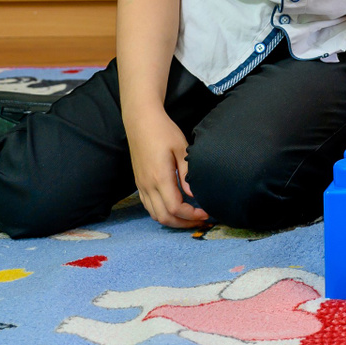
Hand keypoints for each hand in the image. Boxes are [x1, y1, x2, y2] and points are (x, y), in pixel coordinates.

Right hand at [125, 108, 207, 228]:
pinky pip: (149, 206)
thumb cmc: (164, 132)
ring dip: (173, 220)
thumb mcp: (181, 149)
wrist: (141, 122)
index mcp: (160, 178)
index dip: (191, 214)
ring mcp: (141, 186)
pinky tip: (175, 209)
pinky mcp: (139, 183)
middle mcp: (148, 186)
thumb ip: (187, 173)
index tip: (206, 212)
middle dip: (184, 223)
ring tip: (190, 217)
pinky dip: (162, 213)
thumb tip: (194, 194)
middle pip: (164, 217)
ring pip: (155, 214)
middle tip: (201, 220)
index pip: (175, 208)